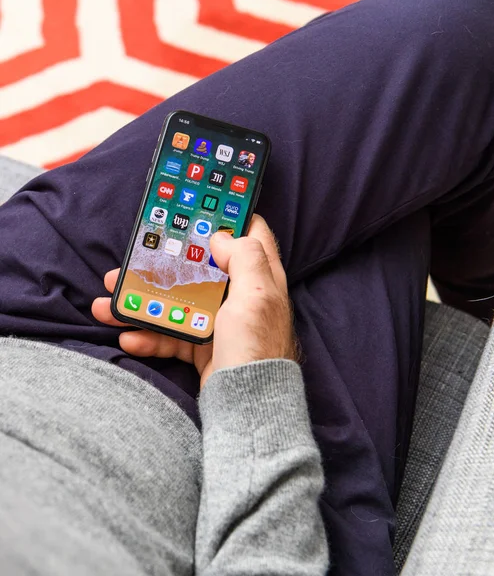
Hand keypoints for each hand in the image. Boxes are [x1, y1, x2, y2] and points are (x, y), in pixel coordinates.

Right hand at [92, 215, 295, 387]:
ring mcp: (221, 323)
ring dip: (143, 302)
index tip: (197, 209)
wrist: (248, 407)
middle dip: (165, 263)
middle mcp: (241, 296)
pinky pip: (172, 335)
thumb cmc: (255, 348)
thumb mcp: (255, 296)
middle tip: (134, 259)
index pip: (250, 235)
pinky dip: (150, 336)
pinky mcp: (204, 347)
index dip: (227, 219)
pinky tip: (129, 336)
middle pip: (200, 269)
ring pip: (178, 302)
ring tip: (110, 303)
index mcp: (260, 278)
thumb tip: (221, 236)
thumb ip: (244, 258)